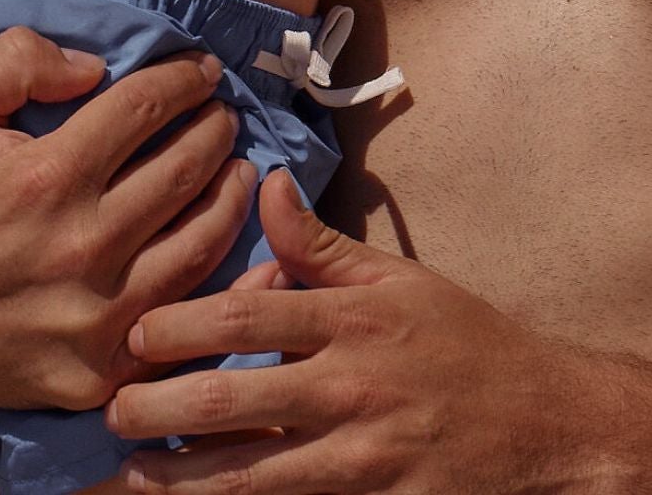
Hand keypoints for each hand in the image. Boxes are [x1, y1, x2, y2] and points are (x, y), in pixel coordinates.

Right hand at [0, 26, 255, 408]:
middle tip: (224, 113)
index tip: (204, 69)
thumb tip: (96, 66)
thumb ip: (17, 61)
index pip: (146, 108)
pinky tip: (241, 245)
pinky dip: (223, 276)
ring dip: (232, 191)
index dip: (184, 79)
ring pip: (202, 238)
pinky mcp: (100, 368)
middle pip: (185, 168)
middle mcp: (81, 246)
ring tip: (238, 166)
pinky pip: (185, 315)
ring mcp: (96, 314)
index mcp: (48, 179)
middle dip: (215, 128)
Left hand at [106, 175, 601, 492]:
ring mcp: (361, 458)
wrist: (543, 422)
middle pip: (234, 401)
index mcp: (355, 319)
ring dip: (176, 479)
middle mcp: (352, 387)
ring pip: (247, 476)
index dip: (183, 325)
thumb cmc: (464, 343)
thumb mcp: (400, 279)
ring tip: (124, 476)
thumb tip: (263, 186)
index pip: (250, 319)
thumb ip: (322, 244)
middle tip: (108, 408)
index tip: (136, 330)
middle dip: (159, 407)